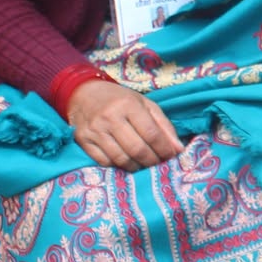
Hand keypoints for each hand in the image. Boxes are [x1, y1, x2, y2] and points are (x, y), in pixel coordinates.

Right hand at [68, 80, 182, 171]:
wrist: (84, 94)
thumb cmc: (120, 99)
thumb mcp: (145, 104)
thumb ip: (164, 125)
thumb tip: (178, 149)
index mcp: (128, 105)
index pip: (151, 133)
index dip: (164, 149)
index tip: (171, 156)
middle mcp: (110, 117)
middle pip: (137, 149)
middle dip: (152, 161)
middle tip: (158, 164)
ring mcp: (94, 130)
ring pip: (121, 159)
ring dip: (136, 166)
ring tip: (144, 164)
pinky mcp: (82, 140)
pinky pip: (104, 162)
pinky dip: (118, 166)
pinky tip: (126, 161)